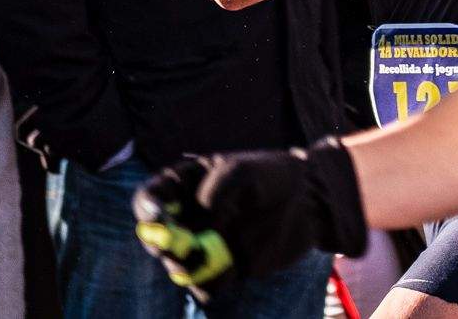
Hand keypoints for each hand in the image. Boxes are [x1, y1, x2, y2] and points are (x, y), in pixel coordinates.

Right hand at [134, 139, 366, 289]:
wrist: (310, 199)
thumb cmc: (272, 175)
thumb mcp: (241, 172)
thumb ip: (214, 193)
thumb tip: (196, 229)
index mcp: (186, 185)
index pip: (151, 198)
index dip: (147, 209)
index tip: (157, 218)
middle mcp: (190, 218)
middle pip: (157, 237)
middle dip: (160, 244)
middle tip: (173, 248)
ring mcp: (206, 245)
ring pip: (178, 266)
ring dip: (182, 268)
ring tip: (203, 260)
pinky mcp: (226, 268)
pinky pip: (206, 286)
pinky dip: (208, 285)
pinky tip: (225, 274)